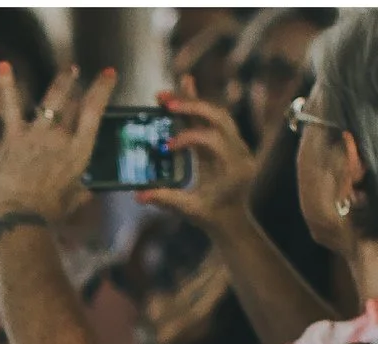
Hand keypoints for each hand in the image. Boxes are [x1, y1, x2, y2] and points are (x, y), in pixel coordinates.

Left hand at [0, 61, 113, 223]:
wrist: (21, 219)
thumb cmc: (48, 215)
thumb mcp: (73, 202)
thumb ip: (81, 192)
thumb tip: (88, 192)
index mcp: (80, 152)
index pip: (95, 112)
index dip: (102, 89)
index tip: (108, 74)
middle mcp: (62, 138)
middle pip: (74, 103)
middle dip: (77, 86)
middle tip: (77, 73)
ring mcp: (38, 134)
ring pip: (53, 99)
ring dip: (62, 81)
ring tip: (69, 71)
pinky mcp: (15, 137)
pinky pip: (11, 106)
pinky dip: (6, 85)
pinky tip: (3, 66)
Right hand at [139, 84, 255, 228]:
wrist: (232, 220)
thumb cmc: (211, 216)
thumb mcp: (188, 210)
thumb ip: (165, 199)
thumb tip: (138, 195)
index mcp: (232, 168)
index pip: (211, 139)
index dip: (188, 137)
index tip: (166, 147)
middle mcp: (240, 152)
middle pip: (218, 117)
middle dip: (190, 105)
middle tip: (164, 102)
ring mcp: (238, 144)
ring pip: (217, 113)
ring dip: (193, 102)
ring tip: (167, 96)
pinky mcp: (232, 141)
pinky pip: (216, 118)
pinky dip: (199, 107)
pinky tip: (185, 89)